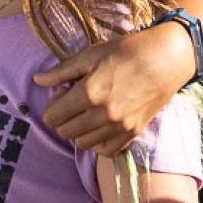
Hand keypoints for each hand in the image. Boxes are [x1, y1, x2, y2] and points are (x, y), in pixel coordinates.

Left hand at [34, 19, 197, 154]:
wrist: (166, 58)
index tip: (64, 91)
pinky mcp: (133, 133)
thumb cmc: (127, 51)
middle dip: (64, 117)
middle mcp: (102, 115)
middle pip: (65, 132)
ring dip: (79, 130)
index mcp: (88, 93)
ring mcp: (119, 127)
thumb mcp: (90, 55)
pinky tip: (101, 125)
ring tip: (89, 111)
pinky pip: (106, 151)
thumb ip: (61, 71)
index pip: (52, 117)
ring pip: (83, 144)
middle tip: (76, 99)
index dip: (53, 104)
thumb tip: (36, 80)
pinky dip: (98, 142)